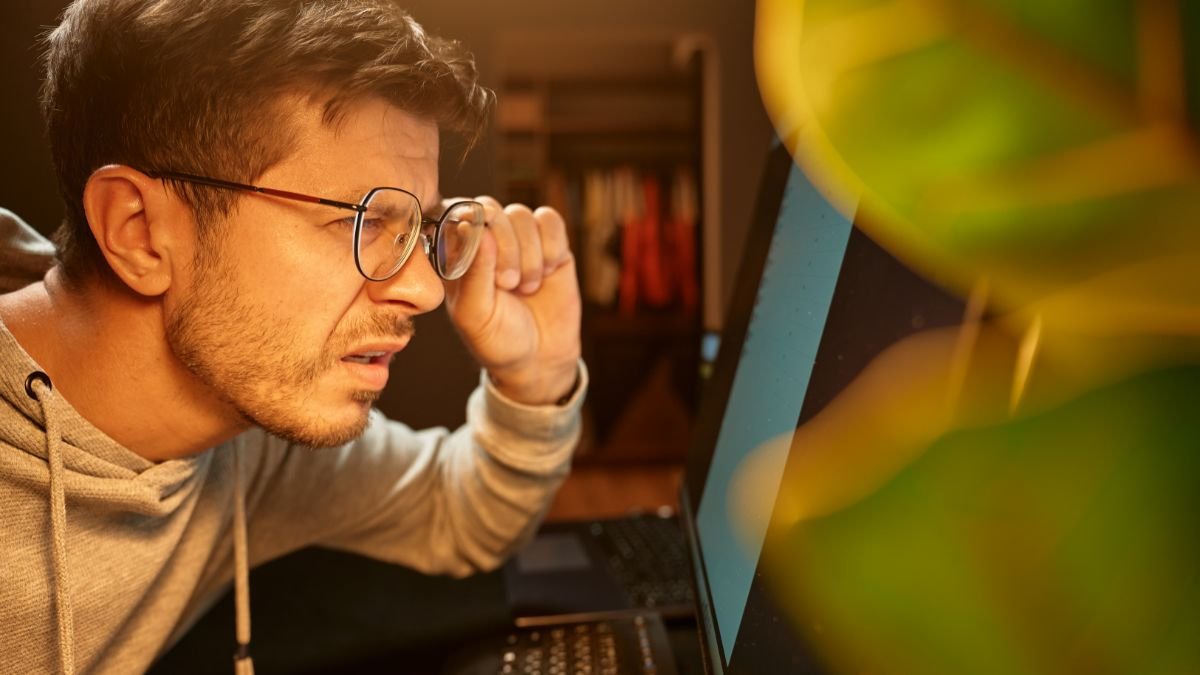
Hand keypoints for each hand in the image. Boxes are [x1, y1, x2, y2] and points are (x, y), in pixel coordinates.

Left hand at [444, 197, 581, 405]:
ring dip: (529, 253)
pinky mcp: (550, 243)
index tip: (486, 263)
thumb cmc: (496, 339)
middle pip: (491, 210)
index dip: (473, 231)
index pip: (456, 214)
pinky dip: (551, 245)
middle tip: (508, 284)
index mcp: (457, 253)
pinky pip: (550, 220)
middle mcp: (487, 240)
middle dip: (505, 247)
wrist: (539, 358)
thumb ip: (473, 272)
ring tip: (527, 287)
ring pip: (521, 215)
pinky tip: (548, 272)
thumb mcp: (475, 314)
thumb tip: (474, 227)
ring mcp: (519, 239)